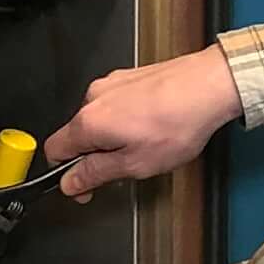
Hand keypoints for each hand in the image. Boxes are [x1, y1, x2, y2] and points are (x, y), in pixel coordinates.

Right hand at [45, 48, 241, 200]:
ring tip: (148, 144)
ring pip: (99, 119)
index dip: (65, 174)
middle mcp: (93, 97)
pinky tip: (154, 126)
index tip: (84, 186)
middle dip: (96, 155)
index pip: (53, 150)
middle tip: (126, 168)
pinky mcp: (129, 77)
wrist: (209, 85)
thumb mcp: (134, 164)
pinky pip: (117, 105)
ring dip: (114, 137)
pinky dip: (128, 120)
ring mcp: (112, 83)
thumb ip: (95, 174)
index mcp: (88, 122)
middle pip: (78, 135)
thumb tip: (70, 182)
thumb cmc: (178, 122)